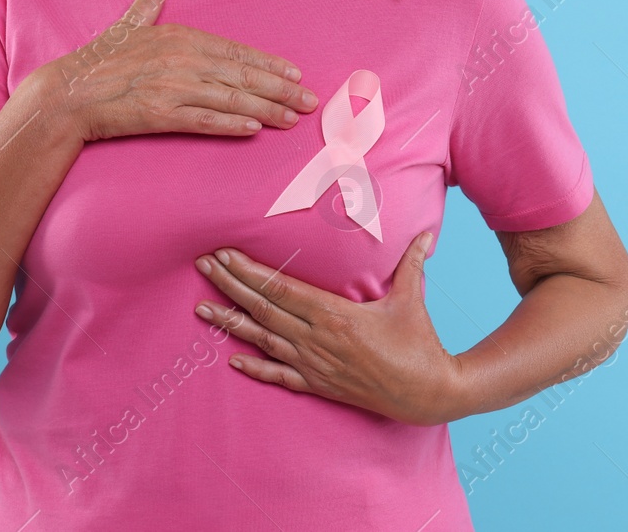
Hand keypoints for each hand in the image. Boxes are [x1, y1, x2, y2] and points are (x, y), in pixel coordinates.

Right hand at [45, 0, 316, 141]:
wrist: (67, 94)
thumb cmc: (100, 59)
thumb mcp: (129, 21)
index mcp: (180, 37)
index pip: (236, 52)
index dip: (269, 64)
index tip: (294, 74)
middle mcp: (182, 60)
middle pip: (242, 76)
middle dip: (280, 89)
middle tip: (309, 101)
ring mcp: (172, 88)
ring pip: (230, 99)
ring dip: (265, 109)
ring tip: (291, 119)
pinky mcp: (160, 114)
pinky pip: (204, 120)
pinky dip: (230, 124)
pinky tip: (254, 128)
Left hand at [193, 233, 464, 426]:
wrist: (425, 393)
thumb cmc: (419, 343)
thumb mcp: (411, 298)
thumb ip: (412, 262)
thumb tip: (426, 234)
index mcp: (335, 314)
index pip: (281, 288)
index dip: (250, 270)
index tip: (226, 254)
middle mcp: (317, 339)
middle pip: (262, 309)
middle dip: (229, 285)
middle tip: (202, 265)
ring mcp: (314, 365)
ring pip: (263, 340)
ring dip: (230, 323)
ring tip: (201, 308)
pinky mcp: (319, 385)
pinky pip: (279, 376)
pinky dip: (254, 367)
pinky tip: (232, 360)